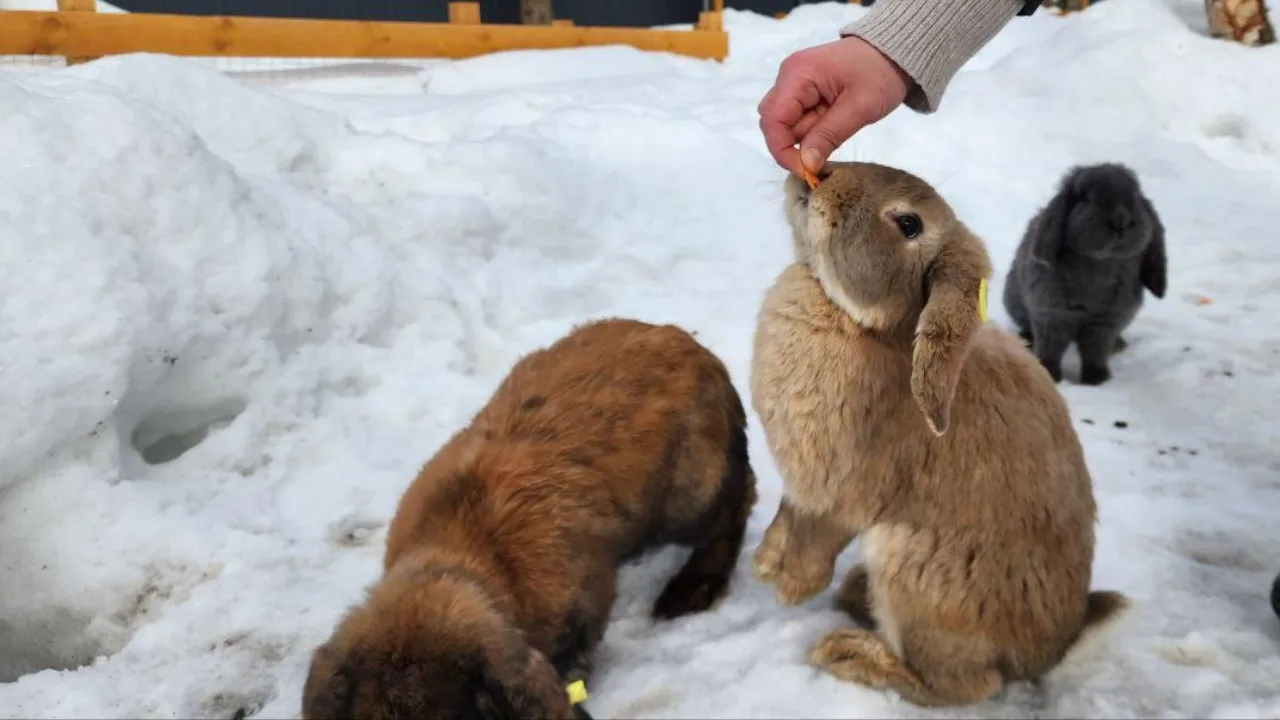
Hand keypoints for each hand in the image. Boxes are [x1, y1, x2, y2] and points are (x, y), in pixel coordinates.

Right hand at [758, 36, 912, 176]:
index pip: (773, 120)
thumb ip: (829, 136)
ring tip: (839, 123)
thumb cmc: (880, 73)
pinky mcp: (802, 91)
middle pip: (775, 123)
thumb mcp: (860, 107)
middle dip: (797, 142)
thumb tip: (806, 165)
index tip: (806, 170)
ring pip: (786, 124)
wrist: (893, 52)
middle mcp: (787, 76)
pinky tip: (834, 120)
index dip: (782, 150)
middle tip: (829, 144)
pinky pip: (797, 118)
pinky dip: (813, 128)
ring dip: (808, 135)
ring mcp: (793, 83)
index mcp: (797, 74)